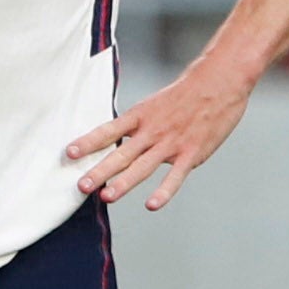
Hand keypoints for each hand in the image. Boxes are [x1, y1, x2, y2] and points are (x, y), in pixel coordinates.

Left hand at [67, 59, 254, 208]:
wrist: (219, 83)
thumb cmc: (185, 95)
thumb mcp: (154, 106)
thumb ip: (138, 127)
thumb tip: (117, 142)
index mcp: (140, 116)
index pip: (109, 130)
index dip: (88, 142)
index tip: (69, 153)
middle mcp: (152, 130)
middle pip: (121, 153)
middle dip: (99, 170)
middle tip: (81, 185)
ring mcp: (171, 143)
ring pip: (143, 166)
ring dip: (123, 183)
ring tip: (106, 197)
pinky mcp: (191, 154)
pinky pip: (175, 176)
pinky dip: (164, 191)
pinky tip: (151, 205)